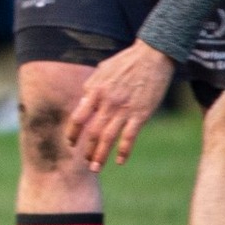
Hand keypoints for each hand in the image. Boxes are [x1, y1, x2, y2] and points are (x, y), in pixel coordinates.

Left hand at [66, 41, 175, 169]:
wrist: (153, 55)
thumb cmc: (126, 61)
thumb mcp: (102, 70)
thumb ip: (91, 87)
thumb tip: (82, 101)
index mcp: (95, 90)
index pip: (78, 117)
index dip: (72, 133)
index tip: (71, 143)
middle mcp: (107, 102)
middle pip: (92, 132)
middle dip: (86, 150)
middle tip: (84, 162)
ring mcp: (124, 109)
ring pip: (108, 138)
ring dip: (100, 156)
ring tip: (96, 168)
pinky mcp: (141, 114)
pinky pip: (129, 137)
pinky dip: (123, 151)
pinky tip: (120, 161)